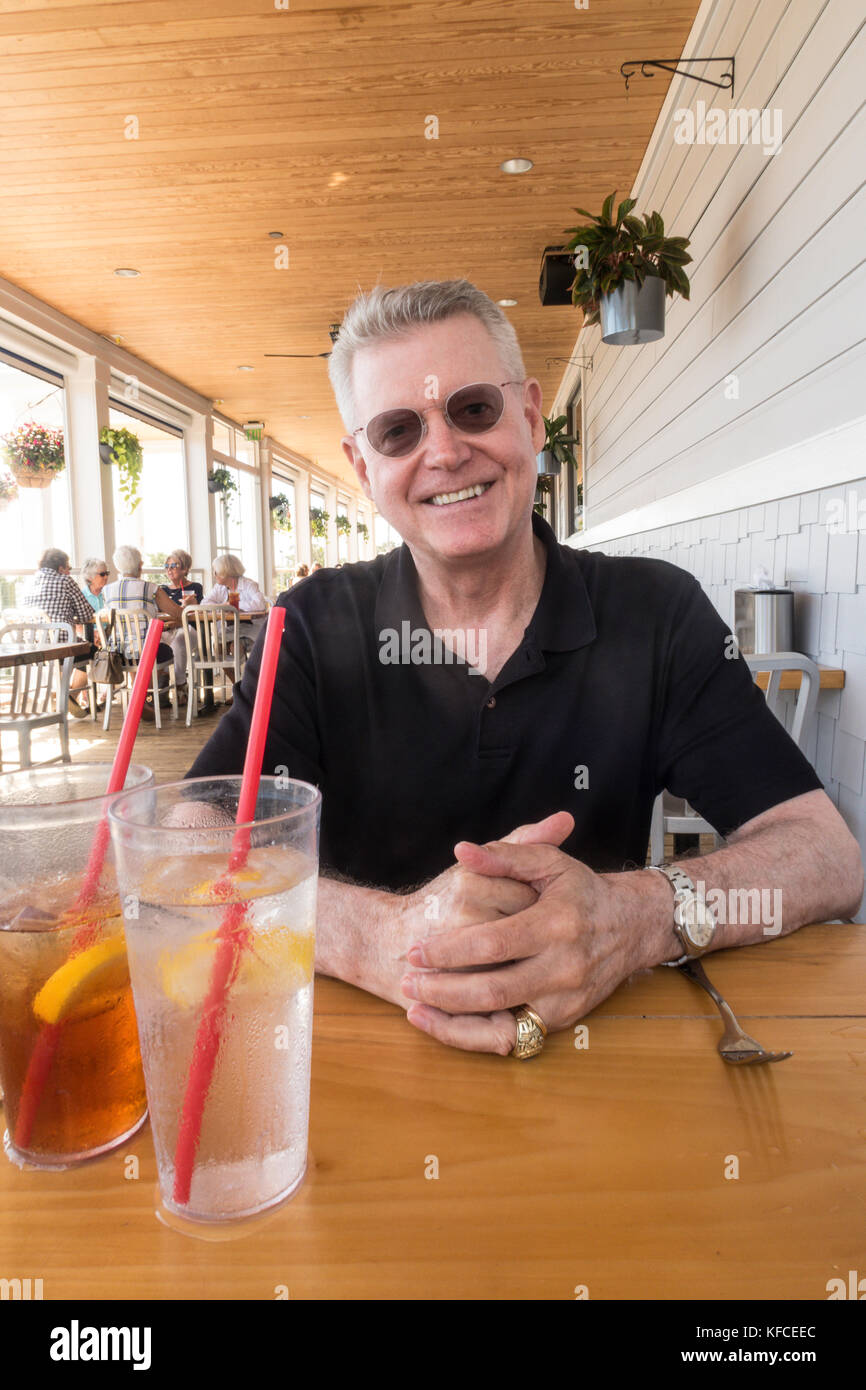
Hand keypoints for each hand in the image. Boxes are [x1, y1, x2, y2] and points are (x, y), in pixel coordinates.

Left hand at [401, 819, 651, 1054]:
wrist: (631, 926)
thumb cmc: (582, 891)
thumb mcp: (549, 862)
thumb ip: (504, 855)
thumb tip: (461, 850)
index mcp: (556, 924)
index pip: (493, 944)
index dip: (449, 951)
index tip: (416, 950)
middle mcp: (564, 967)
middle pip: (493, 991)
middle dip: (443, 990)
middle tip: (408, 982)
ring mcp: (565, 999)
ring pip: (502, 1024)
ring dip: (453, 1021)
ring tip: (415, 1009)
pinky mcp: (564, 1019)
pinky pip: (513, 1039)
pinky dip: (475, 1036)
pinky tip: (445, 1024)